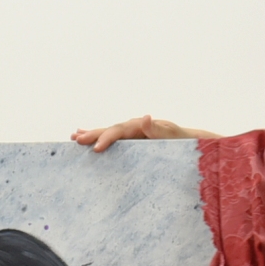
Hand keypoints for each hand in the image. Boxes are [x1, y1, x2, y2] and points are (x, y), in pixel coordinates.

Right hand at [71, 115, 220, 152]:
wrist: (189, 142)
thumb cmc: (183, 141)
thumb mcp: (173, 136)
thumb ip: (158, 129)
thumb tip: (145, 117)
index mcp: (141, 126)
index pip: (119, 130)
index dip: (107, 138)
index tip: (95, 148)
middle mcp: (134, 127)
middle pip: (110, 129)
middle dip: (93, 134)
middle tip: (76, 140)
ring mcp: (132, 133)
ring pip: (108, 133)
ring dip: (92, 134)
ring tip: (74, 136)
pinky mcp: (133, 141)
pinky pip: (114, 139)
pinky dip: (100, 137)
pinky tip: (87, 136)